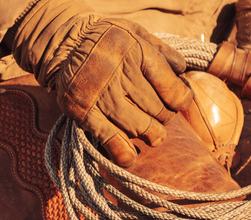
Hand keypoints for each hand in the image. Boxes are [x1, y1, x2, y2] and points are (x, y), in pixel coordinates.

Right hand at [33, 17, 192, 166]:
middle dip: (165, 116)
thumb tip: (184, 72)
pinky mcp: (83, 112)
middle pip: (157, 109)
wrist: (66, 45)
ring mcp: (99, 94)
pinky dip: (124, 153)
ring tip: (153, 133)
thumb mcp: (137, 34)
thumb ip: (163, 51)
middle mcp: (116, 71)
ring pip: (139, 127)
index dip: (181, 100)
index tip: (180, 103)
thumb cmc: (109, 41)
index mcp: (134, 49)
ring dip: (152, 134)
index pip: (171, 87)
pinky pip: (111, 140)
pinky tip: (132, 154)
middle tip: (161, 115)